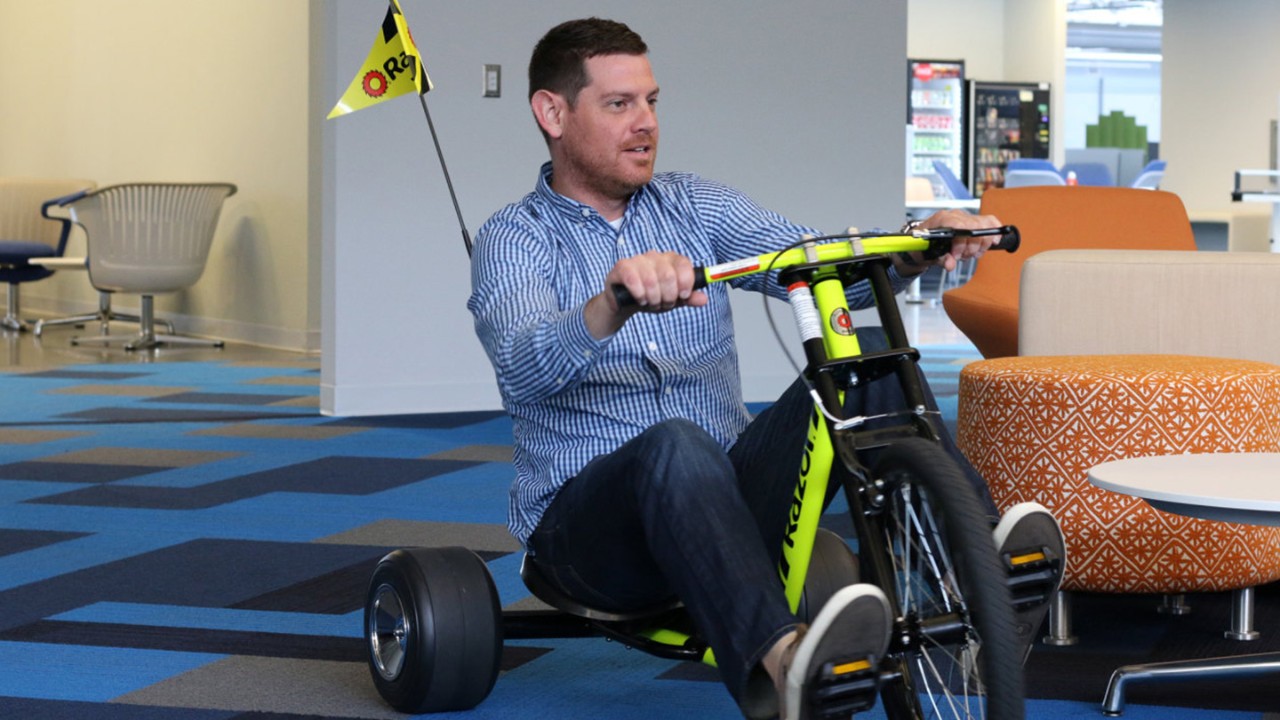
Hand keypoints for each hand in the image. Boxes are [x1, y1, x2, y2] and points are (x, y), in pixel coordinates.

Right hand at [585, 251, 707, 338]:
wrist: (625, 303)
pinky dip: (639, 294)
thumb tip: (704, 299)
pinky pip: (633, 280)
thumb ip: (688, 298)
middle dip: (668, 296)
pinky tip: (639, 299)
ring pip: (651, 280)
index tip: (683, 296)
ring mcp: (638, 260)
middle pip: (668, 275)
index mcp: (670, 260)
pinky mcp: (622, 266)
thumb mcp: (673, 300)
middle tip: (664, 303)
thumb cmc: (651, 297)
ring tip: (650, 303)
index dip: (686, 283)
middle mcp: (655, 256)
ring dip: (652, 298)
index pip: (684, 264)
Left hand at [893, 209, 1001, 274]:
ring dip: (981, 244)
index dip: (963, 242)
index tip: (957, 255)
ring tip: (970, 253)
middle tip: (964, 257)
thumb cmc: (923, 246)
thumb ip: (941, 260)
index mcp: (941, 219)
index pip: (960, 225)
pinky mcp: (972, 220)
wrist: (920, 243)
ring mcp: (964, 216)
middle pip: (976, 226)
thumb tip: (950, 265)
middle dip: (972, 246)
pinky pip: (989, 221)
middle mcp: (954, 215)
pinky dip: (993, 231)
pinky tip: (992, 241)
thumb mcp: (929, 256)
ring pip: (984, 225)